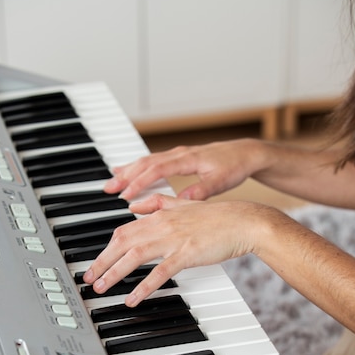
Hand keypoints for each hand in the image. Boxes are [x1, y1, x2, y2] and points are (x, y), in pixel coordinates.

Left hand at [83, 194, 260, 305]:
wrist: (244, 221)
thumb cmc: (218, 217)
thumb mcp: (184, 204)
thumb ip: (157, 203)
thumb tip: (135, 206)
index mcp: (160, 213)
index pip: (123, 230)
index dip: (106, 247)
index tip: (97, 261)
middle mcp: (162, 224)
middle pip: (122, 242)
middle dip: (102, 261)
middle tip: (89, 278)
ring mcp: (174, 239)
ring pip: (135, 255)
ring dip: (114, 273)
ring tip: (101, 288)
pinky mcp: (187, 253)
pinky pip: (160, 272)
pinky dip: (143, 286)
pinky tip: (132, 298)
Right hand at [103, 139, 265, 200]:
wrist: (246, 153)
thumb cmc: (235, 166)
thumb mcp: (221, 181)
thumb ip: (200, 191)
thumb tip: (181, 201)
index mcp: (187, 159)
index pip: (156, 170)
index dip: (140, 182)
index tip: (126, 195)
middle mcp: (179, 154)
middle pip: (145, 163)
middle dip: (125, 176)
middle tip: (108, 189)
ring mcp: (177, 155)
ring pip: (146, 160)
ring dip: (128, 171)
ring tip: (111, 182)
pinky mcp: (179, 158)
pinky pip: (152, 161)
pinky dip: (137, 167)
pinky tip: (127, 172)